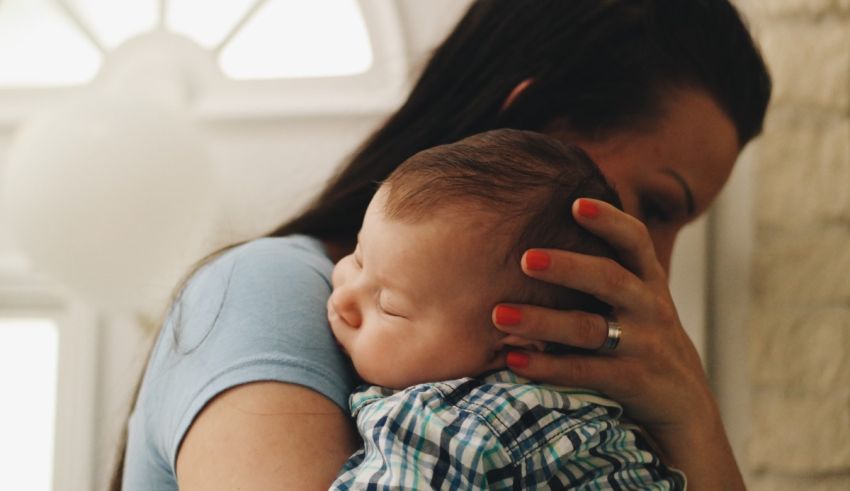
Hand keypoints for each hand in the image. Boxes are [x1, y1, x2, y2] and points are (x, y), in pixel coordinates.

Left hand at [493, 199, 743, 488]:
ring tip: (499, 315)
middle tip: (525, 259)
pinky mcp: (633, 381)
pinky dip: (546, 366)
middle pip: (609, 279)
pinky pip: (584, 371)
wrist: (682, 402)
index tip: (576, 203)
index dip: (609, 220)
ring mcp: (644, 345)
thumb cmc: (640, 336)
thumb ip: (604, 267)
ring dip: (542, 321)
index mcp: (647, 280)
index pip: (634, 240)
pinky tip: (513, 360)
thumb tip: (551, 222)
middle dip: (567, 267)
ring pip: (589, 329)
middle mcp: (649, 307)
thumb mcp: (636, 297)